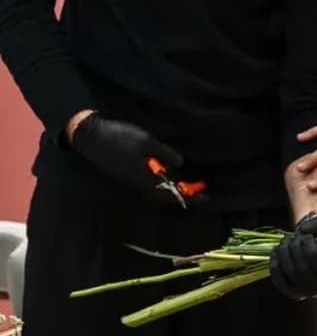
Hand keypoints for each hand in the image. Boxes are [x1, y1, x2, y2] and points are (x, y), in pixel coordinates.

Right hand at [70, 113, 196, 206]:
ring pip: (154, 193)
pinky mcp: (125, 177)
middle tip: (198, 191)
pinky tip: (165, 175)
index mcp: (144, 178)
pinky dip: (160, 184)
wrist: (91, 138)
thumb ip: (164, 153)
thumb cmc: (121, 137)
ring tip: (185, 184)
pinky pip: (147, 186)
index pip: (171, 193)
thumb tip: (181, 163)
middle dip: (182, 195)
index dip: (189, 197)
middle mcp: (137, 185)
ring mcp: (130, 182)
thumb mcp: (147, 141)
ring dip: (171, 191)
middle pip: (163, 197)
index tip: (205, 198)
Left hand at [269, 212, 316, 299]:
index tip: (307, 237)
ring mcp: (310, 292)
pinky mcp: (296, 293)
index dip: (311, 249)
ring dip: (284, 255)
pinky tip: (275, 251)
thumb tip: (302, 230)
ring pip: (291, 277)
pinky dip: (274, 266)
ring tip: (285, 240)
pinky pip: (281, 284)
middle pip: (304, 272)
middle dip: (294, 249)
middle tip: (293, 236)